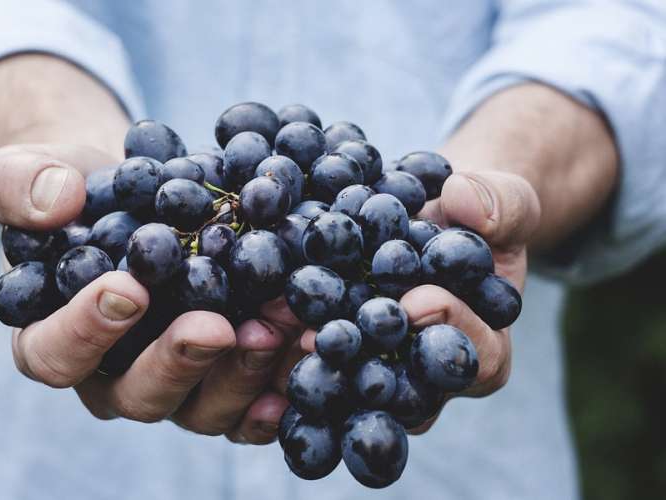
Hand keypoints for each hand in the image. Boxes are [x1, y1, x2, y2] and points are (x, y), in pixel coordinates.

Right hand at [0, 142, 299, 443]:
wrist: (139, 195)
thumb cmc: (78, 191)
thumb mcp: (30, 172)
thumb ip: (20, 184)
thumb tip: (56, 201)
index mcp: (53, 339)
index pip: (55, 355)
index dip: (86, 331)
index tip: (128, 289)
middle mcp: (114, 375)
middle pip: (138, 394)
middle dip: (179, 362)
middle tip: (215, 326)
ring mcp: (175, 383)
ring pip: (202, 408)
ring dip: (242, 374)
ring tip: (278, 328)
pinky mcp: (222, 377)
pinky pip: (250, 404)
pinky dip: (279, 387)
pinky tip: (306, 356)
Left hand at [265, 169, 540, 434]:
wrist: (433, 217)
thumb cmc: (477, 216)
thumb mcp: (504, 202)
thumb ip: (500, 204)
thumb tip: (465, 201)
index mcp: (483, 349)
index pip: (477, 357)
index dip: (452, 330)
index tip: (420, 301)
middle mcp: (428, 376)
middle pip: (403, 388)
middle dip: (366, 360)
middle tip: (327, 337)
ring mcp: (379, 369)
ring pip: (349, 384)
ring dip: (312, 361)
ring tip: (278, 330)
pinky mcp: (338, 354)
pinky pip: (313, 359)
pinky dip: (283, 343)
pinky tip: (252, 324)